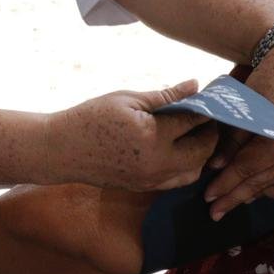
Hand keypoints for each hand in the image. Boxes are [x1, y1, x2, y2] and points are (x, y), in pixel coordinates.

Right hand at [45, 81, 216, 191]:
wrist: (62, 149)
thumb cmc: (91, 117)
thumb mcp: (128, 99)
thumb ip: (165, 96)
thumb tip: (195, 85)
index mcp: (153, 136)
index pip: (193, 122)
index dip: (206, 109)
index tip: (211, 99)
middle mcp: (157, 163)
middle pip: (202, 151)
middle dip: (210, 133)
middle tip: (208, 116)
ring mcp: (152, 180)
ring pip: (194, 171)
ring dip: (202, 153)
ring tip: (196, 133)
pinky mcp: (145, 188)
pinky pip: (177, 181)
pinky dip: (186, 167)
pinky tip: (181, 150)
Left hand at [204, 40, 273, 219]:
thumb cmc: (267, 80)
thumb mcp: (243, 108)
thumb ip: (230, 141)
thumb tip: (215, 168)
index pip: (245, 172)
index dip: (224, 186)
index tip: (208, 198)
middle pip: (262, 184)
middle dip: (236, 197)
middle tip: (216, 209)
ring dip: (264, 193)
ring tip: (243, 193)